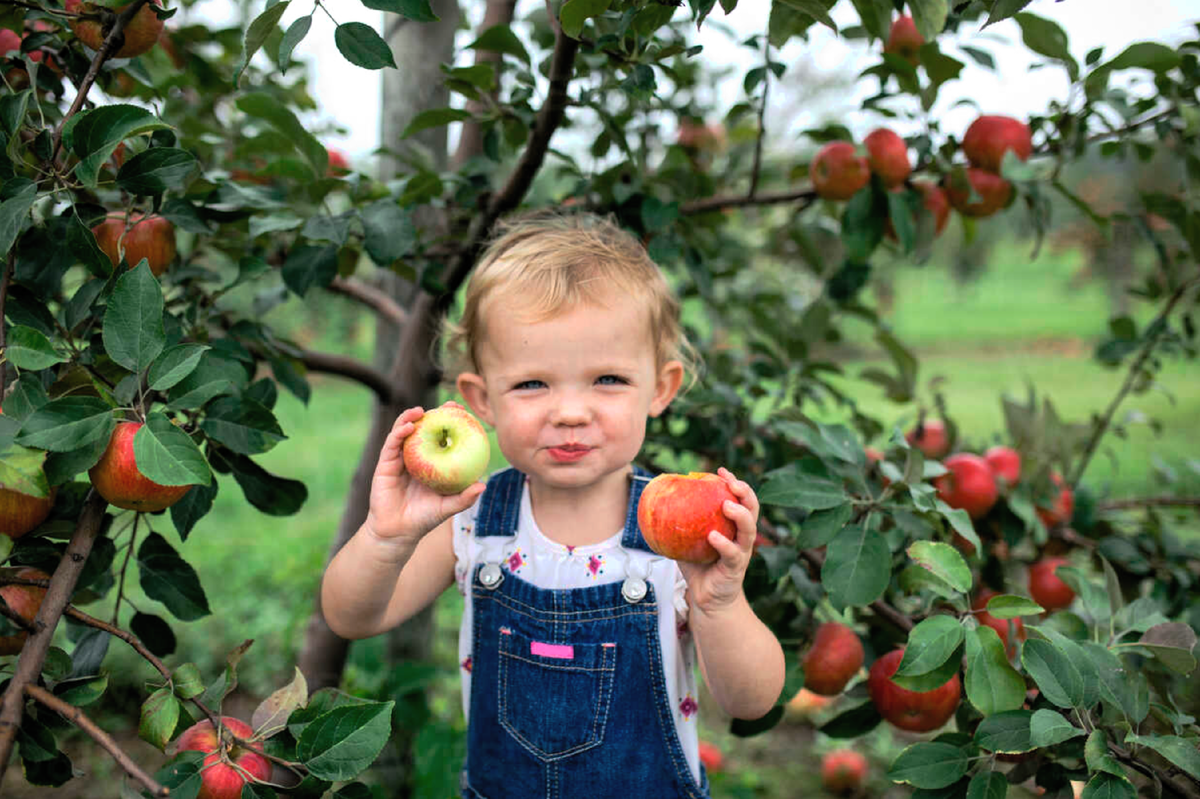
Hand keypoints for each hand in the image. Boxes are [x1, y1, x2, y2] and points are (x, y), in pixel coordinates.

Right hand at [363, 405, 485, 542]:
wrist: (397, 532)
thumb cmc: (424, 518)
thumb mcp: (447, 507)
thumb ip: (464, 498)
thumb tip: (483, 484)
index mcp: (431, 463)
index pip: (443, 436)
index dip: (452, 422)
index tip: (464, 411)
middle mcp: (416, 456)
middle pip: (425, 428)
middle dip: (436, 413)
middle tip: (449, 405)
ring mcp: (399, 458)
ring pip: (404, 431)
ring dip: (411, 417)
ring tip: (421, 411)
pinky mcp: (385, 463)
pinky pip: (392, 443)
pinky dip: (398, 432)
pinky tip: (408, 427)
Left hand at [677, 467, 759, 614]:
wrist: (707, 598)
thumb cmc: (697, 566)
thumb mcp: (686, 540)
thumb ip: (677, 522)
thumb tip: (654, 500)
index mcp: (733, 526)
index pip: (740, 498)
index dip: (734, 482)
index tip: (720, 471)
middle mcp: (741, 536)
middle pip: (752, 508)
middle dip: (745, 492)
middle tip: (731, 483)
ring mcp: (741, 552)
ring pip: (748, 530)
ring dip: (740, 514)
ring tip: (726, 505)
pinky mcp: (736, 568)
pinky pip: (732, 554)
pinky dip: (724, 544)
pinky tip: (712, 537)